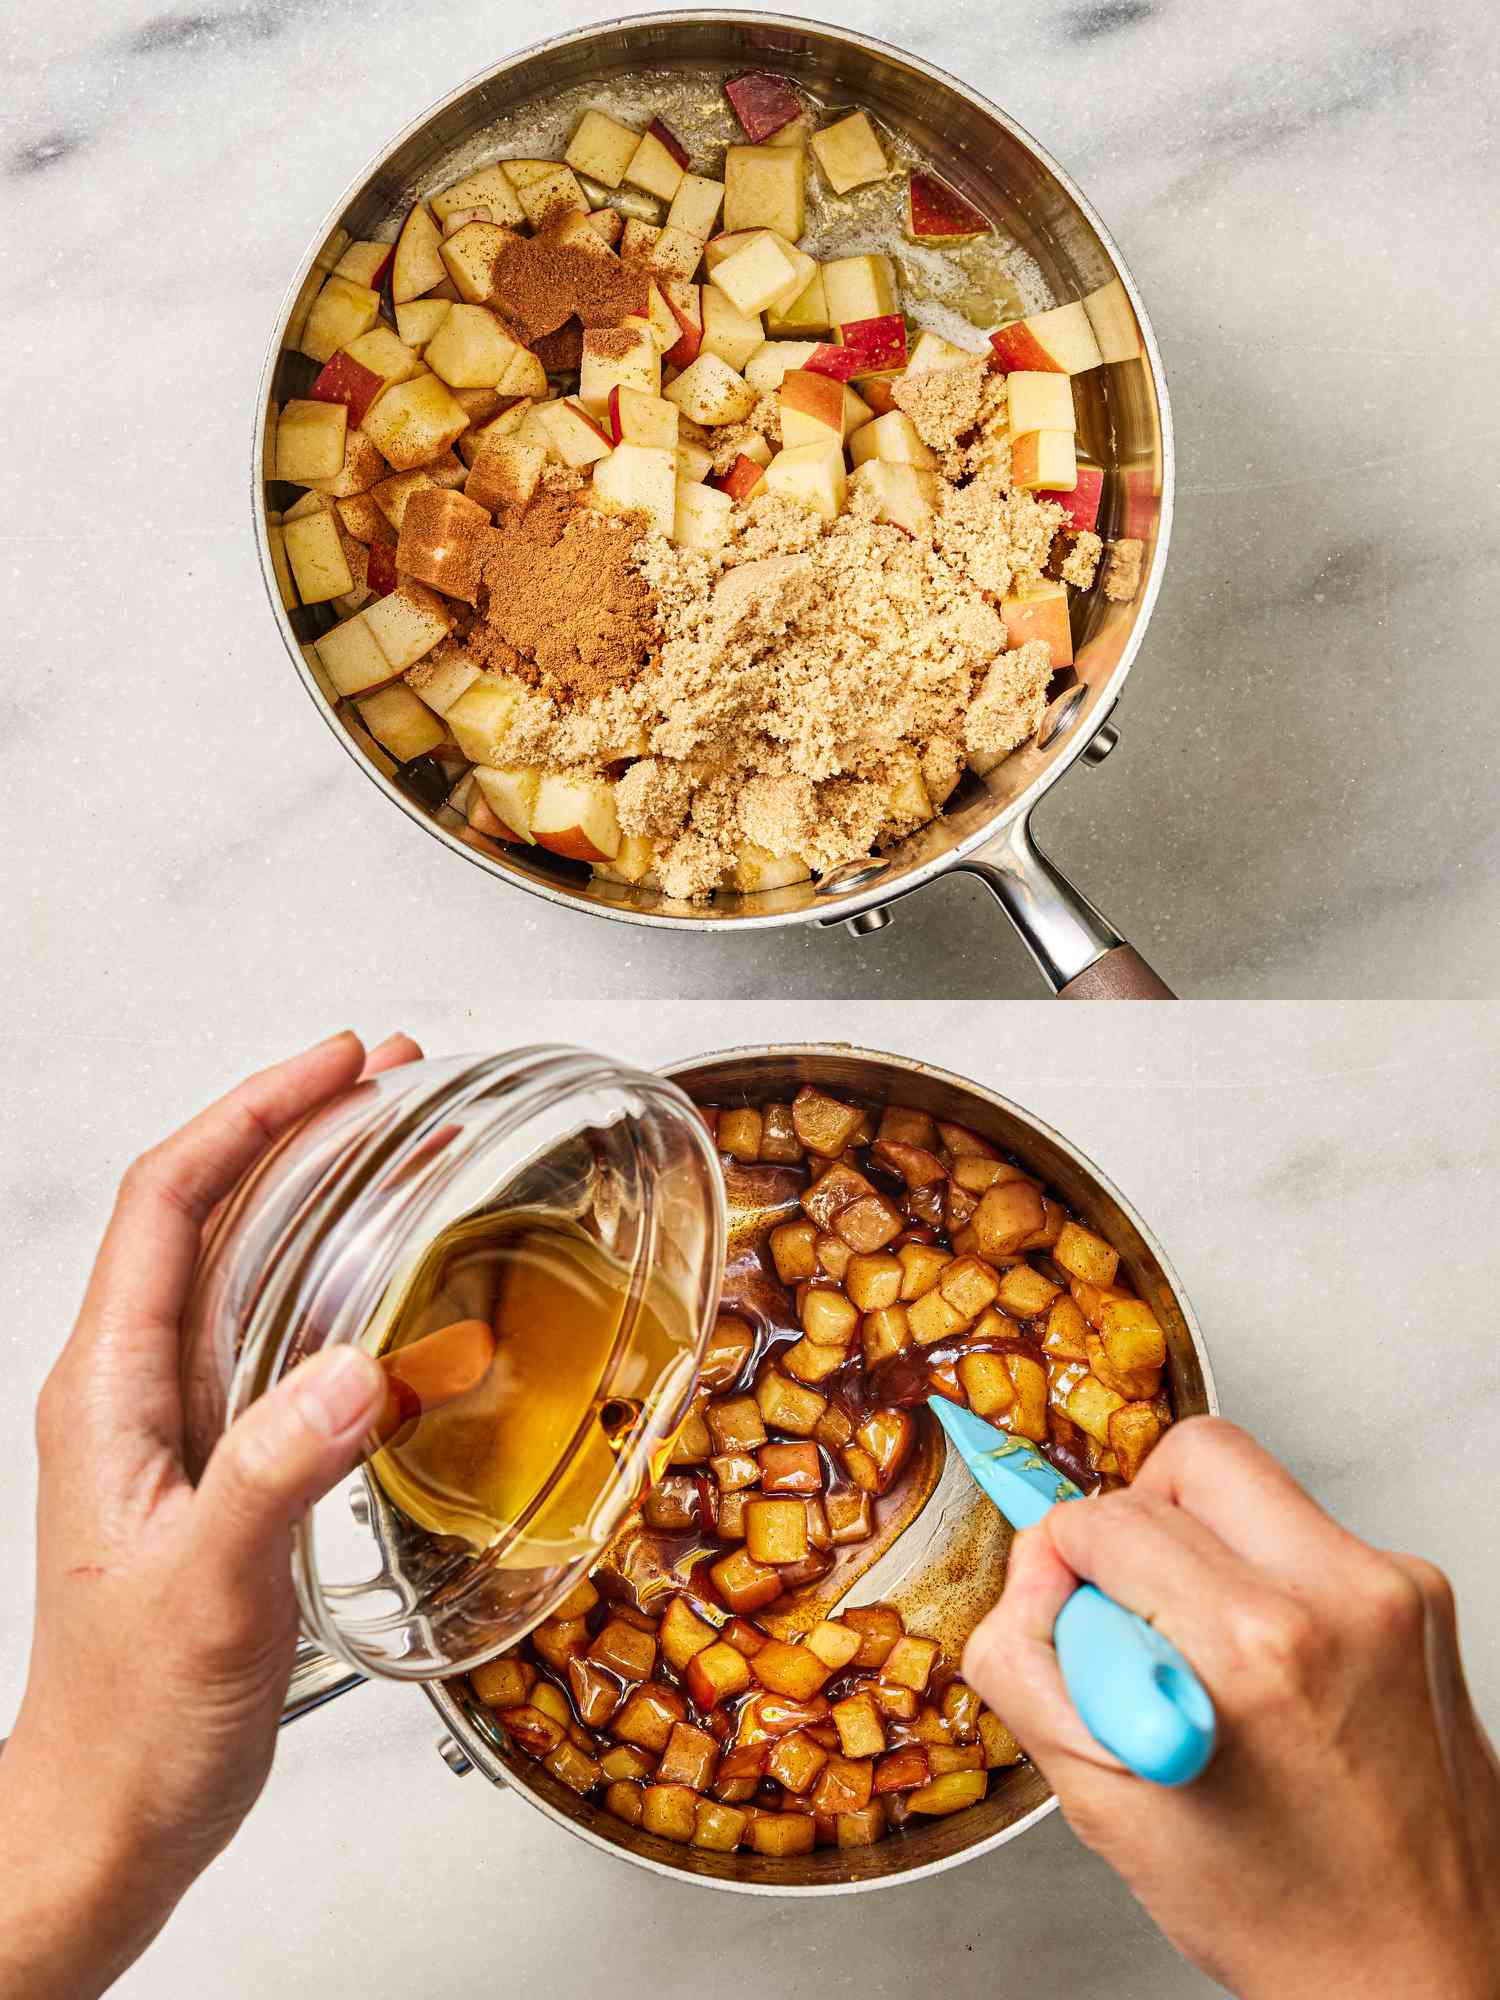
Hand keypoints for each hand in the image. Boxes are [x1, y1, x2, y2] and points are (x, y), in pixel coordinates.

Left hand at [0, 1031, 421, 1999]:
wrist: (113, 1814)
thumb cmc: (130, 1720)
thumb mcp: (205, 1592)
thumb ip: (276, 1473)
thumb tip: (359, 1371)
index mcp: (108, 1387)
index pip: (170, 1200)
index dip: (254, 1113)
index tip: (338, 1065)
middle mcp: (135, 1386)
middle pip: (210, 1208)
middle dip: (298, 1126)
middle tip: (394, 1079)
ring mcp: (178, 1420)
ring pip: (247, 1261)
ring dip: (322, 1191)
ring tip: (406, 1144)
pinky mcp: (224, 1458)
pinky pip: (280, 1331)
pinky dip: (341, 1279)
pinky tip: (398, 1285)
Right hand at [963, 1417, 1499, 1999]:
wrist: (1425, 1968)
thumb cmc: (1280, 1911)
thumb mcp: (1102, 1804)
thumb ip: (1029, 1660)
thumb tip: (1034, 1562)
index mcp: (1252, 1650)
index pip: (1104, 1518)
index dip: (1064, 1561)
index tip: (1067, 1607)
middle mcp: (1338, 1598)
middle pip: (1188, 1458)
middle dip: (1136, 1526)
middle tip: (1135, 1612)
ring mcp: (1393, 1590)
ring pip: (1248, 1480)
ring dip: (1203, 1539)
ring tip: (1207, 1645)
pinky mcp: (1425, 1593)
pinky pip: (1304, 1531)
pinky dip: (1268, 1576)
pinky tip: (1272, 1669)